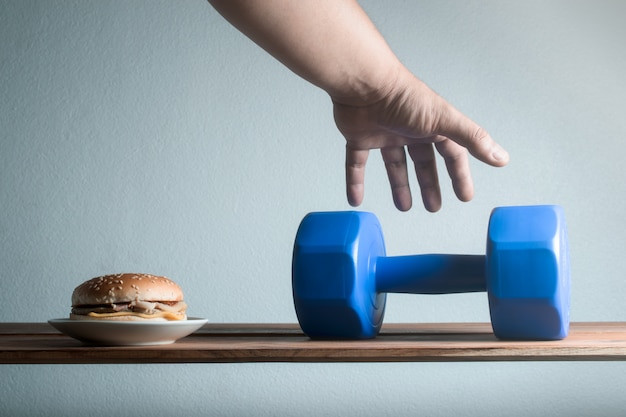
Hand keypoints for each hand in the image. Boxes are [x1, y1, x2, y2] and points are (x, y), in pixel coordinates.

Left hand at [333, 69, 508, 211]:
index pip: (451, 155)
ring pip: (393, 164)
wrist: (365, 84)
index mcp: (432, 126)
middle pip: (422, 162)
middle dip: (429, 184)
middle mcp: (409, 130)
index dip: (458, 175)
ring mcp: (384, 134)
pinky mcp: (359, 137)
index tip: (464, 196)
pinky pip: (356, 163)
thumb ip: (472, 140)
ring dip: (398, 185)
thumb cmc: (405, 98)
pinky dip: (355, 181)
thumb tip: (502, 158)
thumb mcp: (444, 121)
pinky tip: (356, 199)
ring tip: (403, 207)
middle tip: (433, 207)